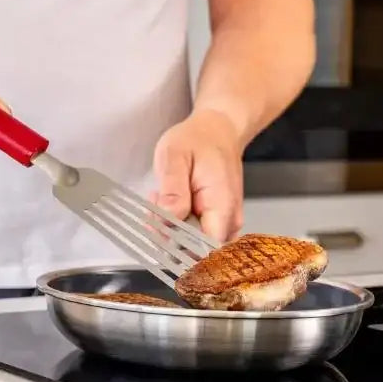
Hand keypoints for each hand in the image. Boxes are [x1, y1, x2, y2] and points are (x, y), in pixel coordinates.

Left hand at [150, 109, 243, 242]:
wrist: (218, 129)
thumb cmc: (198, 140)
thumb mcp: (176, 157)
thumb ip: (173, 191)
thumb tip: (168, 220)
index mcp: (221, 207)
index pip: (203, 249)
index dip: (176, 247)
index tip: (155, 229)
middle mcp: (229, 220)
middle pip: (197, 251)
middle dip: (167, 236)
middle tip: (153, 206)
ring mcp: (226, 222)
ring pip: (194, 244)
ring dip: (169, 229)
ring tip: (160, 198)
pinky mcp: (219, 221)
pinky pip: (196, 234)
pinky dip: (176, 223)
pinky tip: (168, 203)